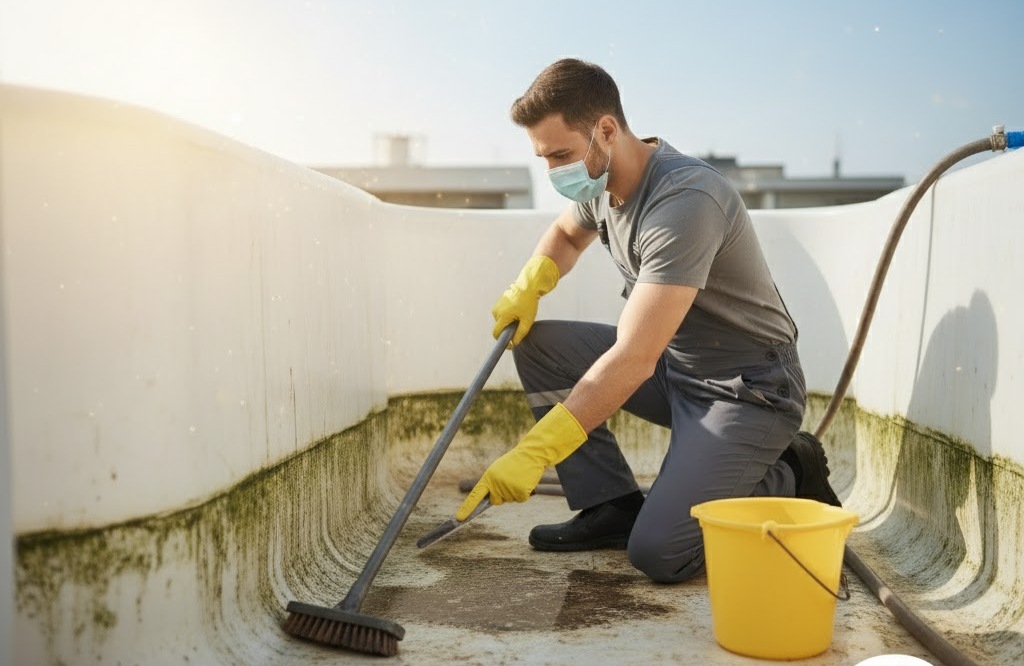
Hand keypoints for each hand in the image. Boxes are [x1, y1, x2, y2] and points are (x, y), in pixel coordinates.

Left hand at [457, 403, 585, 519]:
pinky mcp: (520, 491)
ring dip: (516, 492)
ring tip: (519, 477)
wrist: (531, 454)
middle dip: (503, 496)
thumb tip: (491, 499)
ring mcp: (508, 488)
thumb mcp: (498, 470)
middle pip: (496, 501)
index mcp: (488, 478)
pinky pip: (521, 499)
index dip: (467, 507)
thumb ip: (492, 483)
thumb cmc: (514, 462)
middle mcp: (496, 484)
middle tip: (511, 480)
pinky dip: (525, 493)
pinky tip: (526, 482)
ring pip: (510, 500)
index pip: (475, 495)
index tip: (459, 519)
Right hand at [492, 255, 558, 346]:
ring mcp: (496, 306)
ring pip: (501, 321)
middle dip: (508, 329)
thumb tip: (514, 343)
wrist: (527, 285)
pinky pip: (501, 314)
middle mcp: (496, 311)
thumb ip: (520, 334)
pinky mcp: (498, 302)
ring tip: (520, 315)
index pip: (496, 333)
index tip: (510, 345)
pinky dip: (508, 316)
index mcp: (502, 316)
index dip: (503, 341)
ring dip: (509, 322)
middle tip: (521, 324)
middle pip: (500, 327)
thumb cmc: (528, 302)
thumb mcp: (527, 320)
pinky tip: (517, 310)